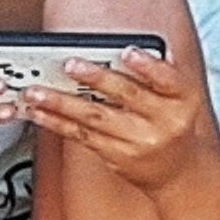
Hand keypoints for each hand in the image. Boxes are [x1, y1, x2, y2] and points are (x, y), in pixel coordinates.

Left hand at [15, 33, 205, 189]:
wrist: (178, 172)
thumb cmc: (175, 125)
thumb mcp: (181, 96)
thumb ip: (162, 71)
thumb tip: (139, 47)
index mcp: (183, 99)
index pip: (167, 79)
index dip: (147, 66)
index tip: (127, 52)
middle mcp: (163, 122)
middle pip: (126, 96)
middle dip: (96, 79)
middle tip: (70, 65)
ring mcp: (138, 141)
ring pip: (95, 118)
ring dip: (62, 103)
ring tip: (36, 92)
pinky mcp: (116, 156)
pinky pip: (83, 136)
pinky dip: (58, 123)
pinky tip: (40, 112)